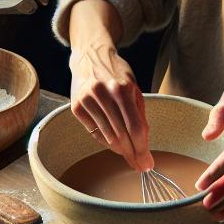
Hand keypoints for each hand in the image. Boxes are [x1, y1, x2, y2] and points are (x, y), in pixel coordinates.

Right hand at [68, 39, 152, 171]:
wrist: (90, 57)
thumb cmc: (116, 75)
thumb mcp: (134, 88)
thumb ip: (139, 114)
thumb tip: (144, 145)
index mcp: (122, 88)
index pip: (135, 128)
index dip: (142, 149)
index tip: (147, 163)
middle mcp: (103, 93)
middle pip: (121, 135)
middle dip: (132, 154)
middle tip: (140, 166)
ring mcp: (87, 99)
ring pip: (107, 137)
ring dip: (120, 150)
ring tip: (129, 155)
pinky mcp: (76, 106)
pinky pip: (94, 132)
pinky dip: (106, 141)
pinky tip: (113, 142)